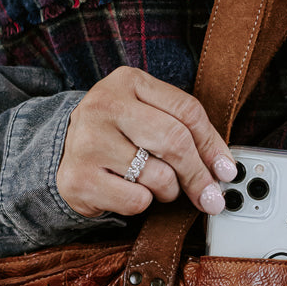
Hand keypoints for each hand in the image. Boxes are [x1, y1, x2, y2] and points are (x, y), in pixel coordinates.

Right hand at [56, 66, 236, 217]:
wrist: (60, 151)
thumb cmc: (116, 134)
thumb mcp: (148, 115)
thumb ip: (186, 131)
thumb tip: (224, 168)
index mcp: (128, 81)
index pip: (187, 111)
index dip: (213, 145)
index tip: (226, 170)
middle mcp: (105, 105)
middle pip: (175, 141)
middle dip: (199, 175)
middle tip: (210, 196)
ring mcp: (88, 141)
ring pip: (158, 175)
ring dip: (169, 191)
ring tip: (159, 188)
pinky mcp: (80, 177)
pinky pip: (136, 200)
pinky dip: (143, 204)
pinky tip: (129, 192)